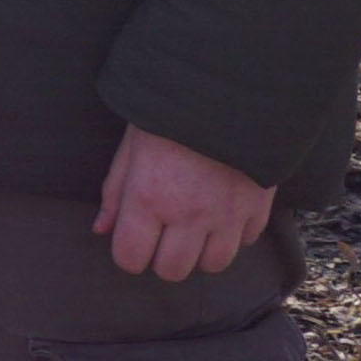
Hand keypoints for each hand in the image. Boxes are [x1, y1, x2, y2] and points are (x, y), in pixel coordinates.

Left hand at [95, 125, 271, 279]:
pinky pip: (246, 242)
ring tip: (194, 226)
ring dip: (200, 252)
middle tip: (162, 234)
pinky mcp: (258, 208)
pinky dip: (234, 234)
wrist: (227, 90)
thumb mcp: (131, 145)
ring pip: (213, 265)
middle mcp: (188, 215)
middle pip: (172, 271)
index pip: (131, 258)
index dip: (128, 254)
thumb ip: (115, 192)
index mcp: (148, 198)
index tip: (132, 240)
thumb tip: (102, 229)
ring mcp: (227, 215)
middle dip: (162, 258)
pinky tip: (223, 212)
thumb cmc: (168, 114)